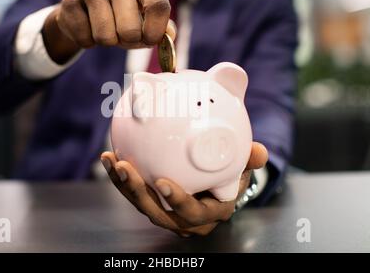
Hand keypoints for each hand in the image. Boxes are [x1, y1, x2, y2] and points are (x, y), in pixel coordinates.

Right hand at [42, 0, 175, 63]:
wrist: (86, 14)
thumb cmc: (124, 19)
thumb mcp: (147, 22)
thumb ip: (162, 29)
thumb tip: (169, 35)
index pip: (158, 5)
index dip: (156, 31)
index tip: (150, 40)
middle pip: (130, 28)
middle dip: (128, 41)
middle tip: (124, 35)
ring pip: (105, 36)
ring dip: (108, 43)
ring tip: (107, 31)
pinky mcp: (70, 1)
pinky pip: (85, 38)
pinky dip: (88, 42)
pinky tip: (89, 29)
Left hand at [100, 142, 268, 236]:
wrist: (218, 181)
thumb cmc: (231, 173)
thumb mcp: (244, 165)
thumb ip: (250, 159)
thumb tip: (259, 152)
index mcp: (210, 211)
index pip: (193, 213)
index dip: (178, 202)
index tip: (163, 183)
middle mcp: (186, 217)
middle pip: (158, 212)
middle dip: (137, 192)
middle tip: (125, 168)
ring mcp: (167, 210)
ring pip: (142, 202)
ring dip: (123, 183)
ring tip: (112, 160)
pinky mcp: (153, 200)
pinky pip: (134, 191)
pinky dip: (121, 176)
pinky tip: (110, 156)